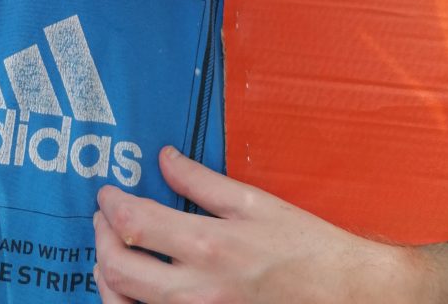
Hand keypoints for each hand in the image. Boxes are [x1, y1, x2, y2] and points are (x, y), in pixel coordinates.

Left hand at [94, 146, 434, 303]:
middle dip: (101, 238)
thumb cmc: (305, 246)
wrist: (346, 295)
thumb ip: (201, 181)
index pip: (135, 223)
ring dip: (106, 277)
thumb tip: (164, 157)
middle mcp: (197, 290)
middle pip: (119, 269)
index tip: (106, 192)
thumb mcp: (254, 202)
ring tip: (109, 254)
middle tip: (102, 218)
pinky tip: (132, 290)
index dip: (110, 204)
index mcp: (209, 245)